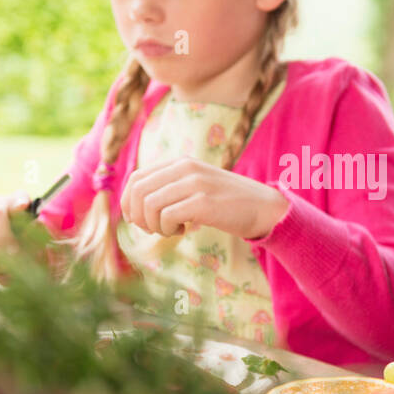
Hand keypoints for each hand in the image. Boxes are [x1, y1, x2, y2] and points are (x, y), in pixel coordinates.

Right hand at [0, 191, 32, 275]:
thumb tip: (36, 224)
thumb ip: (37, 232)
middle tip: (14, 253)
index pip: (19, 196)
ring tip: (7, 263)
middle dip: (5, 236)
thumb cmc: (29, 245)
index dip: (20, 200)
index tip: (23, 206)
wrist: (14, 257)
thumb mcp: (37, 240)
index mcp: (19, 201)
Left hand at [120, 157, 288, 240]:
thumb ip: (170, 188)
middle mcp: (185, 168)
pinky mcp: (204, 203)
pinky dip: (168, 229)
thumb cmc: (227, 202)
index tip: (140, 220)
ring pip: (150, 204)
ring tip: (170, 230)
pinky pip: (167, 216)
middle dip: (138, 216)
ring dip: (154, 225)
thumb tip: (135, 207)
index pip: (136, 178)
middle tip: (153, 229)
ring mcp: (195, 184)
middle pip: (138, 191)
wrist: (263, 207)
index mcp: (180, 162)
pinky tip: (183, 231)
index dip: (130, 202)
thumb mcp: (196, 186)